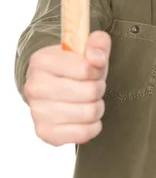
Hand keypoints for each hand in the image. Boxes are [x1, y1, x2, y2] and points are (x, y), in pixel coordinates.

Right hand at [24, 30, 110, 145]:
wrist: (55, 86)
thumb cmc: (74, 67)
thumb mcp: (87, 48)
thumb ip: (98, 44)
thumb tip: (97, 59)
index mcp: (42, 60)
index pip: (85, 68)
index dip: (97, 70)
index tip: (93, 70)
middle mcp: (35, 86)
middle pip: (89, 92)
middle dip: (99, 89)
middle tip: (93, 86)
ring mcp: (37, 112)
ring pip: (89, 113)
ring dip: (97, 107)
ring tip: (90, 101)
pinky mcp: (45, 132)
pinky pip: (82, 133)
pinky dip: (92, 126)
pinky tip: (86, 117)